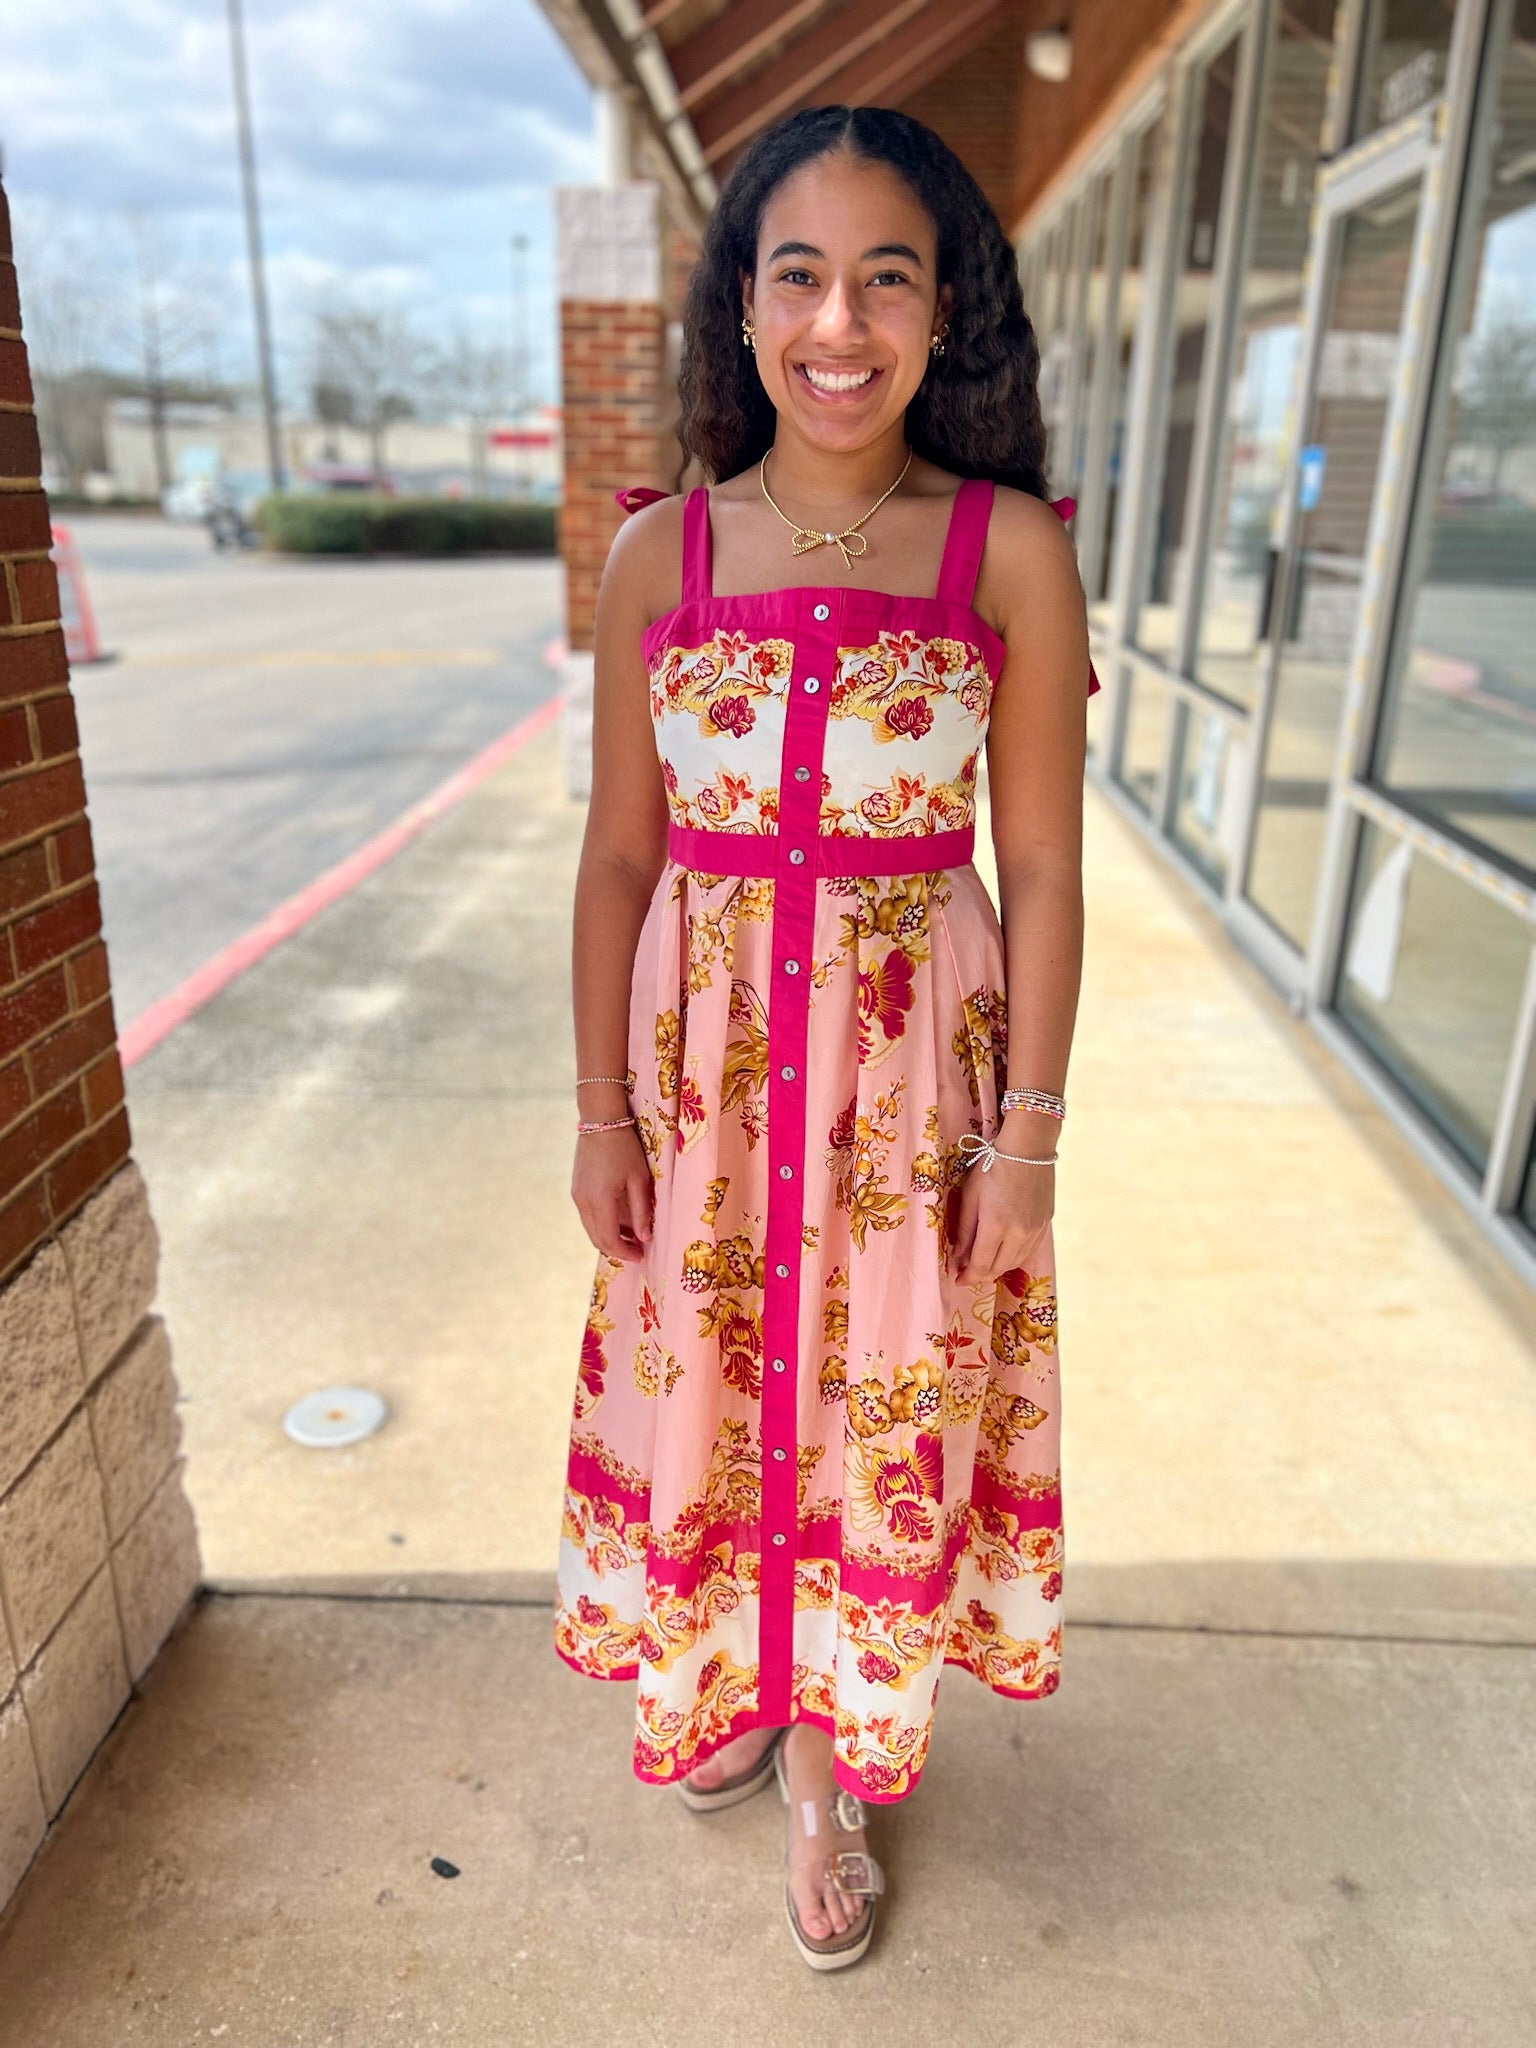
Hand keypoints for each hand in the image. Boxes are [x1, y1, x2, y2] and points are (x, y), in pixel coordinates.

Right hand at [572, 1125, 653, 1263]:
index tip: (641, 1256)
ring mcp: (577, 1196)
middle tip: (638, 1250)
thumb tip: (645, 1238)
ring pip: (590, 1229)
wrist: (601, 1121)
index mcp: (600, 1200)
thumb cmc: (625, 1148)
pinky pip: (587, 1217)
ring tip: (631, 1236)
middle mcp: (583, 1202)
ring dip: (609, 1238)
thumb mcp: (639, 1179)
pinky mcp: (576, 1190)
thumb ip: (641, 1211)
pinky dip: (602, 1225)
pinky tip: (618, 1220)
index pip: (609, 1239)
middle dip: (617, 1249)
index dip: (625, 1252)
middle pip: (597, 1239)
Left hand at [949, 1141, 1052, 1287]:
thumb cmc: (992, 1166)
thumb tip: (957, 1257)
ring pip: (1015, 1263)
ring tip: (984, 1263)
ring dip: (997, 1268)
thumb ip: (965, 1230)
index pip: (980, 1265)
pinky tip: (1004, 1251)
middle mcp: (1018, 1234)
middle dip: (980, 1275)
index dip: (967, 1276)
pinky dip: (1014, 1257)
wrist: (1028, 1148)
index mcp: (996, 1227)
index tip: (957, 1279)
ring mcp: (1035, 1230)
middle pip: (998, 1269)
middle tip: (967, 1272)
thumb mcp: (971, 1196)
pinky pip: (1029, 1251)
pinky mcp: (1045, 1224)